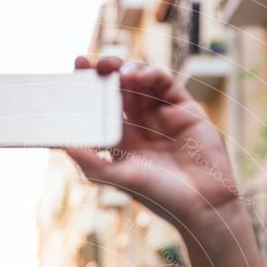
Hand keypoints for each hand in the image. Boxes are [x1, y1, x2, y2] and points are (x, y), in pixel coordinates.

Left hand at [67, 57, 240, 231]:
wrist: (203, 202)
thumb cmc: (161, 197)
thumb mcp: (120, 179)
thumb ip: (92, 163)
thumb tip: (64, 147)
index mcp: (121, 143)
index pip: (100, 110)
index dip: (88, 91)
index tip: (76, 71)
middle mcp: (140, 127)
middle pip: (117, 91)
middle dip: (104, 74)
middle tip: (93, 63)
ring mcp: (161, 116)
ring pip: (140, 83)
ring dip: (126, 71)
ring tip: (116, 71)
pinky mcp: (184, 109)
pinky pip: (165, 84)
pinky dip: (152, 75)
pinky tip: (140, 77)